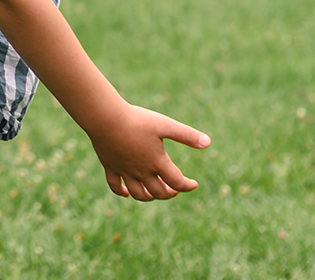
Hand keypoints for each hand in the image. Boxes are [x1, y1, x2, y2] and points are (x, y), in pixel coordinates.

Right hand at [89, 105, 209, 201]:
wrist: (106, 118)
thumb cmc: (137, 120)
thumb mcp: (165, 125)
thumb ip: (186, 135)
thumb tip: (208, 143)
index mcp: (157, 162)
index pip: (177, 182)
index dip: (187, 186)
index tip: (194, 184)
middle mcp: (141, 171)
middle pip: (159, 192)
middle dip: (170, 193)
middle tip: (175, 188)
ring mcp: (124, 170)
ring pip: (138, 194)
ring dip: (148, 197)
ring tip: (154, 193)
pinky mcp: (110, 166)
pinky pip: (115, 186)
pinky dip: (122, 192)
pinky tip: (127, 192)